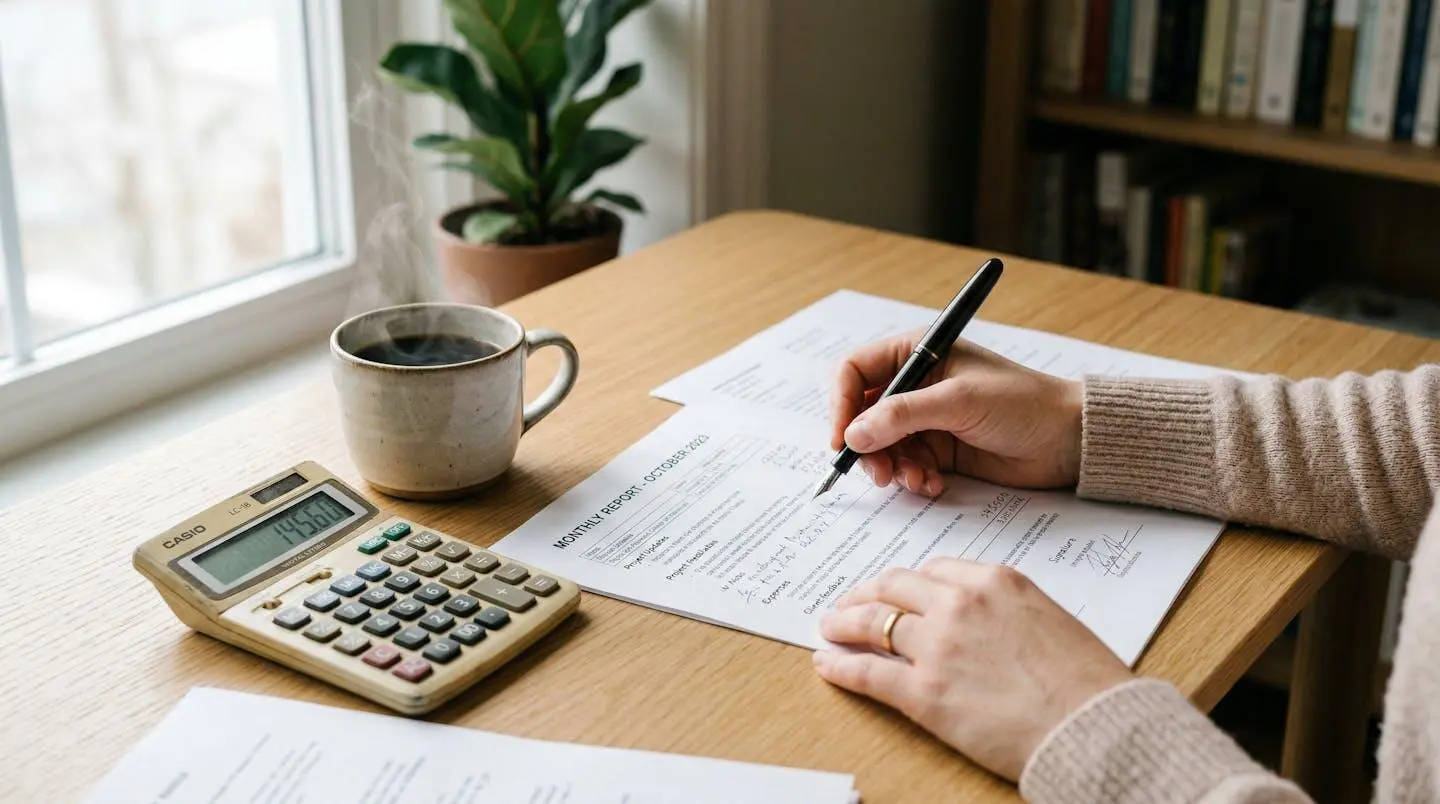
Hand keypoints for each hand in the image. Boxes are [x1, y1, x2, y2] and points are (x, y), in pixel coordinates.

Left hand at [812, 559, 1131, 780]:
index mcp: (996, 581)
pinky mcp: (923, 692)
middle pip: (896, 587)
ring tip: (831, 627)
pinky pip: (868, 672)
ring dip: (844, 623)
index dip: (910, 583)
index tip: (899, 591)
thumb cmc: (1087, 683)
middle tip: (851, 602)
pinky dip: (840, 666)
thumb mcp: (1050, 620)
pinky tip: (826, 663)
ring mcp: (937, 645)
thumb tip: (984, 624)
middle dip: (868, 593)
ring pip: (873, 622)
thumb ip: (1008, 612)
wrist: (1094, 727)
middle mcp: (960, 603)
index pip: (936, 570)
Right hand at [829, 332, 1082, 493]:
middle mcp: (915, 384)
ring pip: (880, 446)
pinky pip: (904, 466)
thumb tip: (853, 435)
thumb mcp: (959, 401)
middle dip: (866, 446)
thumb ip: (902, 415)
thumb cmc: (1022, 403)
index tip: (842, 441)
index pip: (855, 372)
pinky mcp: (937, 450)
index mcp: (917, 353)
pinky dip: (912, 479)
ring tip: (916, 480)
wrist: (1067, 440)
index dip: (841, 405)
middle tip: (879, 473)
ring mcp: (925, 419)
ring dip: (891, 467)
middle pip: (861, 414)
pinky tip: (933, 485)